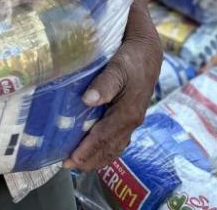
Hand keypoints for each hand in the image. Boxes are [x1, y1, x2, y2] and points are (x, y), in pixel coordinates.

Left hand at [63, 0, 161, 170]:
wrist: (149, 50)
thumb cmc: (132, 58)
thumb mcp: (118, 66)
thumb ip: (105, 83)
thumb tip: (87, 100)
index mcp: (128, 113)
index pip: (103, 138)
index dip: (86, 151)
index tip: (69, 160)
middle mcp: (131, 121)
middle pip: (109, 148)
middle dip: (89, 159)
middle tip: (67, 166)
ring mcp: (132, 120)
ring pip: (114, 146)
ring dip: (97, 157)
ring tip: (78, 163)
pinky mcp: (130, 115)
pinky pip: (117, 139)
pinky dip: (105, 149)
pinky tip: (95, 149)